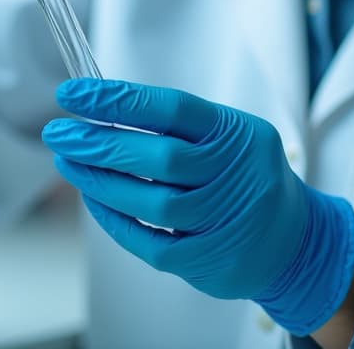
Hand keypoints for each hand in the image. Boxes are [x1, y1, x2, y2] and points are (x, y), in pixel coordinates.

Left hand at [43, 78, 353, 335]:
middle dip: (100, 144)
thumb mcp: (229, 136)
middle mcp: (237, 175)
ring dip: (101, 182)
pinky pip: (152, 241)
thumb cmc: (244, 177)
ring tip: (68, 163)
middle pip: (161, 157)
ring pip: (154, 202)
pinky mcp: (211, 259)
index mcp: (237, 134)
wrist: (295, 240)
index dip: (119, 99)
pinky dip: (116, 221)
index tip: (73, 95)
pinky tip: (93, 200)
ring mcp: (227, 220)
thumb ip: (175, 127)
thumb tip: (101, 113)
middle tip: (59, 133)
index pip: (172, 109)